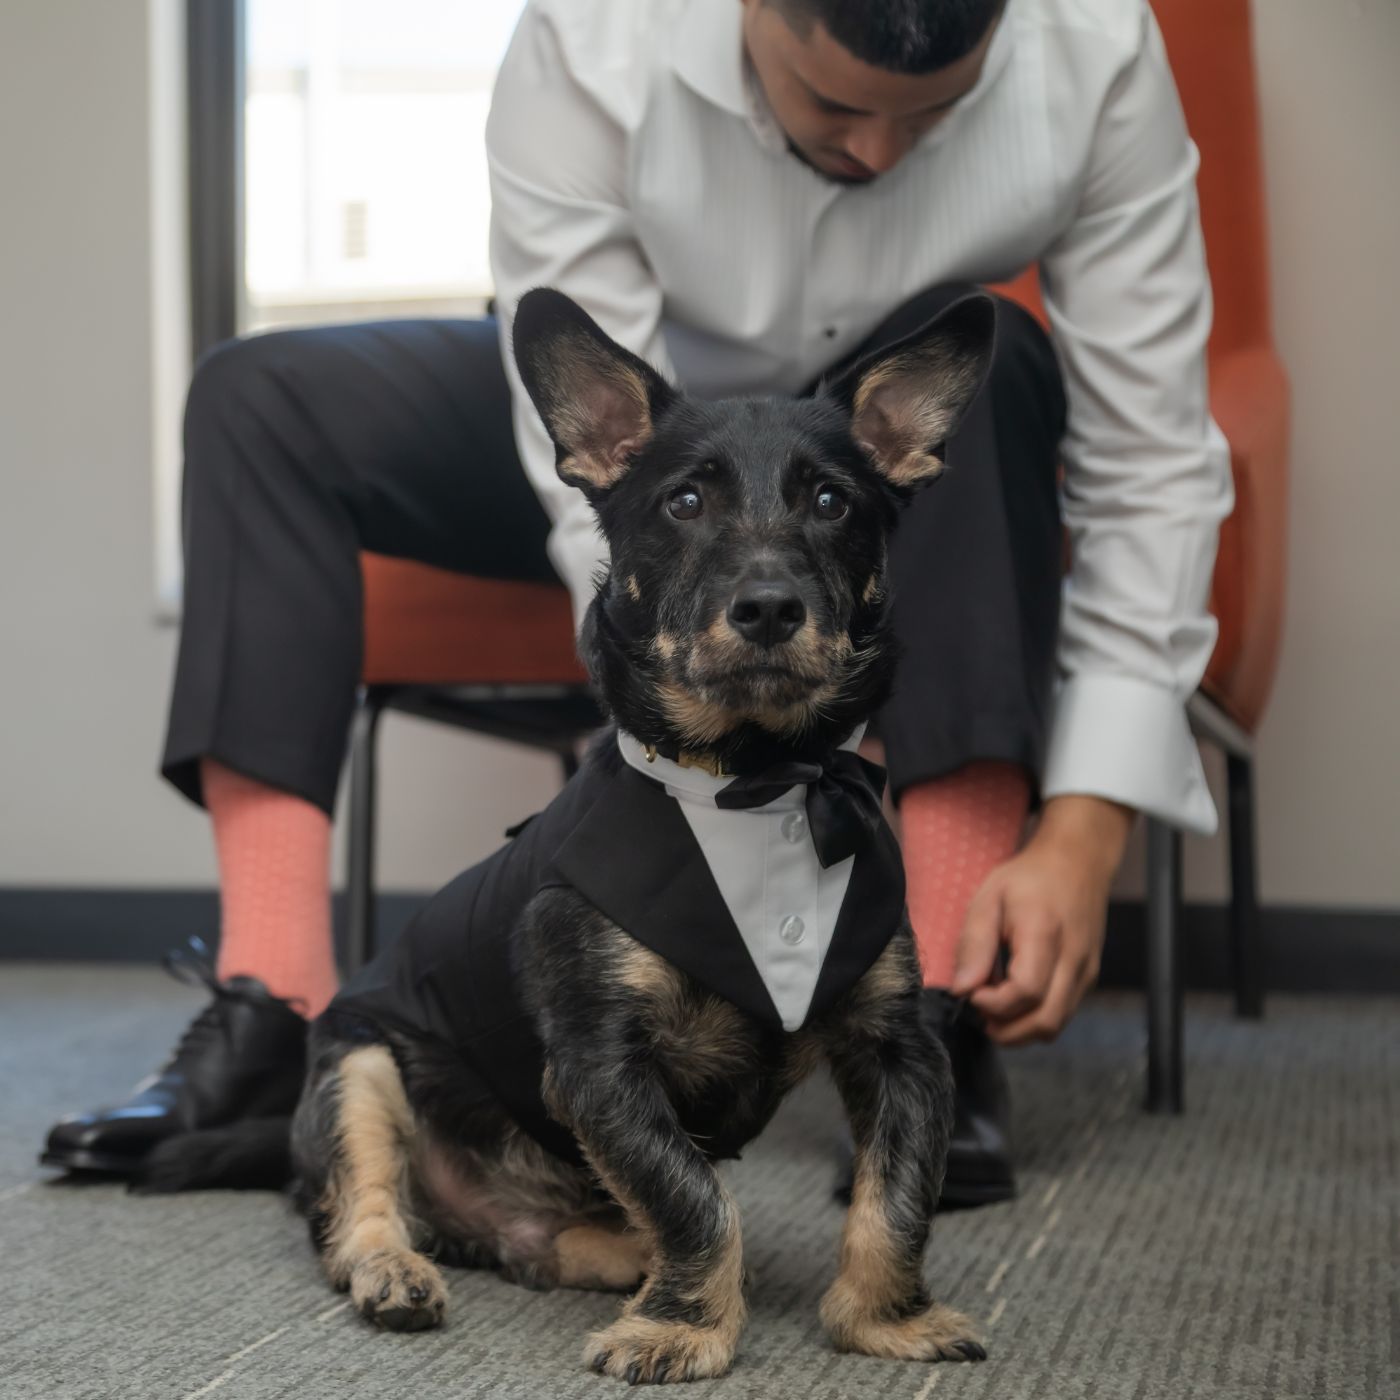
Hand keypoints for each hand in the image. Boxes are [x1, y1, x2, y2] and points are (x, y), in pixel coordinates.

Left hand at [950, 795, 1133, 1044]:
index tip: (970, 992)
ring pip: (1056, 1025)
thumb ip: (974, 945)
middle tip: (978, 1013)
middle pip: (1045, 1022)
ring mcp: (1086, 971)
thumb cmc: (1028, 878)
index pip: (1025, 992)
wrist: (1078, 862)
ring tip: (994, 1006)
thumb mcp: (988, 899)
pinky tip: (1015, 997)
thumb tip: (962, 990)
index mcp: (1044, 934)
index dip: (992, 1004)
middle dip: (1006, 1031)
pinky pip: (1063, 1013)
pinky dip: (1035, 1017)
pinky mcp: (1089, 977)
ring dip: (1021, 1029)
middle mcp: (1073, 959)